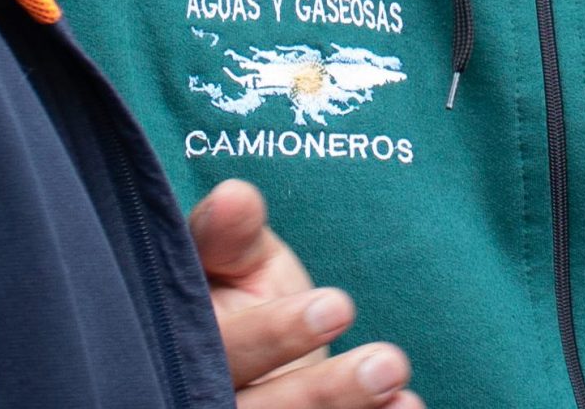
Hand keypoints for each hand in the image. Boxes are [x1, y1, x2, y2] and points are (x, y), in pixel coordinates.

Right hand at [192, 180, 420, 408]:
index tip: (337, 305)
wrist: (258, 358)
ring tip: (394, 373)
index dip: (275, 333)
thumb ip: (228, 236)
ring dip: (342, 404)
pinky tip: (405, 406)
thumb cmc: (237, 298)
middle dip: (317, 389)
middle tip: (385, 361)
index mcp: (179, 344)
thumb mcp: (232, 261)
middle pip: (253, 404)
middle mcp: (196, 395)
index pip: (218, 345)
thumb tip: (233, 197)